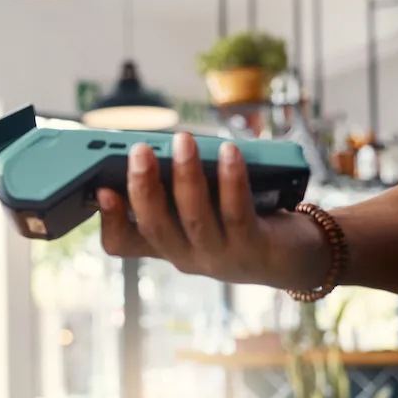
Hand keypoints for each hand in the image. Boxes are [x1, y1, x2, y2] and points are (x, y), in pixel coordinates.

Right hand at [96, 132, 327, 289]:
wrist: (296, 256)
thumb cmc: (243, 222)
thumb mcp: (203, 209)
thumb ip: (177, 189)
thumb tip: (162, 145)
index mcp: (168, 246)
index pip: (123, 244)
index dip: (109, 220)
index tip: (101, 189)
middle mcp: (187, 257)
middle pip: (155, 227)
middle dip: (143, 187)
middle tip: (139, 150)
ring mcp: (220, 257)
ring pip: (194, 217)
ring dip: (185, 176)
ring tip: (182, 140)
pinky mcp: (253, 249)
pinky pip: (237, 212)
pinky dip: (230, 179)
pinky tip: (228, 152)